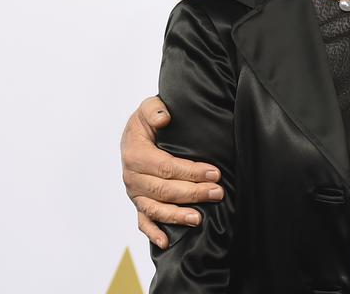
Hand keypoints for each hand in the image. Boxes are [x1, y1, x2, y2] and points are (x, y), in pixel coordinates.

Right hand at [121, 96, 223, 247]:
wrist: (136, 133)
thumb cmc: (147, 120)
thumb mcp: (148, 107)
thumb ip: (154, 109)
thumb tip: (164, 118)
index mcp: (135, 154)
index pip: (166, 167)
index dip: (191, 172)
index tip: (214, 174)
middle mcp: (132, 177)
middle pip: (164, 190)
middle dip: (193, 193)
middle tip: (217, 193)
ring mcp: (135, 192)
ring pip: (155, 208)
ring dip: (177, 215)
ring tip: (199, 219)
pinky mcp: (138, 202)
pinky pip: (143, 221)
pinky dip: (153, 233)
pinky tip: (167, 242)